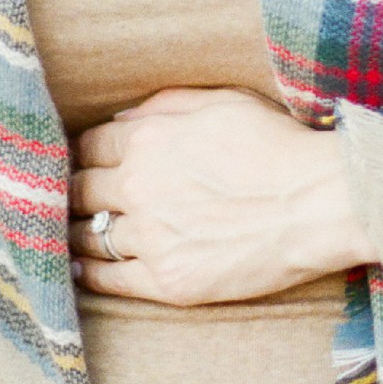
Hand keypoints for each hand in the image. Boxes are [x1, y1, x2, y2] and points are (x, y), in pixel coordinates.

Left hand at [69, 88, 373, 304]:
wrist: (318, 203)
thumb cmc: (278, 145)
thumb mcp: (223, 102)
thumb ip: (165, 104)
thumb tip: (122, 116)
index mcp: (149, 139)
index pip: (89, 146)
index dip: (83, 152)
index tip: (81, 160)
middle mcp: (139, 187)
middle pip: (81, 190)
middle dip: (71, 190)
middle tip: (63, 196)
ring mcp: (152, 238)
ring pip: (89, 235)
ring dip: (74, 231)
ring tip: (65, 232)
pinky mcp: (168, 282)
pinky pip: (108, 279)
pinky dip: (87, 272)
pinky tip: (78, 267)